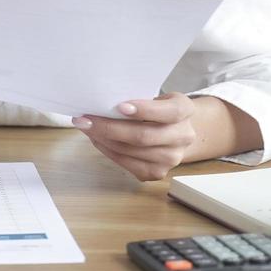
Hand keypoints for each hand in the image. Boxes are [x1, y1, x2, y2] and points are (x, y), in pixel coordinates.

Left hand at [72, 92, 200, 180]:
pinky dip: (108, 151)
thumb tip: (103, 102)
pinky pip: (127, 163)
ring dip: (103, 140)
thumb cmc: (158, 109)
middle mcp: (183, 136)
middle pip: (143, 136)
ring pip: (131, 151)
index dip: (144, 110)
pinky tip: (97, 140)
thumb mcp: (157, 97)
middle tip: (86, 119)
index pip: (169, 112)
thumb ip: (139, 99)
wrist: (176, 132)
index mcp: (185, 110)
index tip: (119, 106)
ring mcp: (171, 158)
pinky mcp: (157, 172)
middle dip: (110, 128)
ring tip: (86, 128)